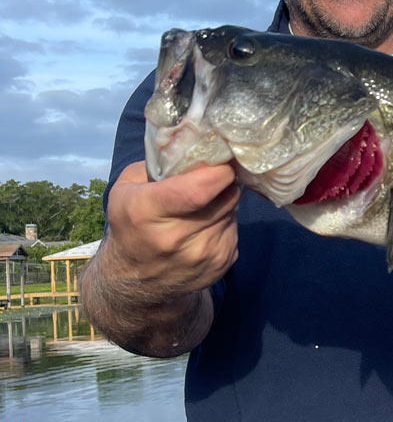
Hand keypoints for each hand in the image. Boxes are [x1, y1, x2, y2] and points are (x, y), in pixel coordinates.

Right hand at [103, 160, 240, 300]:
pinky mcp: (220, 265)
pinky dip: (225, 221)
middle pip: (224, 197)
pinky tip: (207, 224)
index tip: (220, 161)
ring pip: (233, 211)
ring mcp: (201, 255)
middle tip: (214, 176)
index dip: (218, 171)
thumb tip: (196, 139)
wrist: (134, 282)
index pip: (199, 189)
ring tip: (204, 204)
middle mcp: (175, 238)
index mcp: (147, 212)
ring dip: (224, 202)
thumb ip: (159, 161)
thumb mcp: (128, 187)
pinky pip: (235, 228)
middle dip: (224, 181)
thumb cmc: (131, 223)